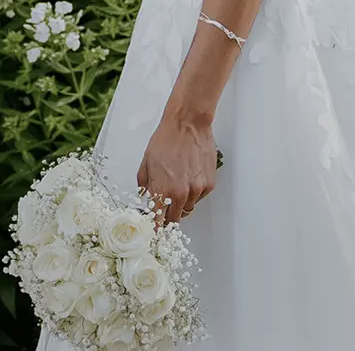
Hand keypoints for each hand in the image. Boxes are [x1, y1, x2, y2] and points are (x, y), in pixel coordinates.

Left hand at [137, 109, 216, 224]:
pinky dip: (194, 191)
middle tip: (166, 204)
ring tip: (179, 181)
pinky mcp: (209, 184)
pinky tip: (189, 175)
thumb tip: (146, 197)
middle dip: (169, 215)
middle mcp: (181, 194)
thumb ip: (145, 185)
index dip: (156, 227)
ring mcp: (197, 190)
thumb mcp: (146, 162)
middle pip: (175, 219)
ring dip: (182, 202)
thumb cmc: (166, 139)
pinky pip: (199, 196)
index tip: (154, 230)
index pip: (159, 221)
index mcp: (163, 190)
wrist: (187, 124)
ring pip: (188, 208)